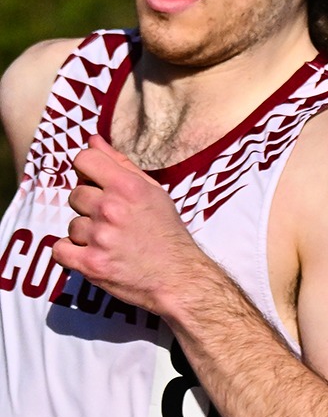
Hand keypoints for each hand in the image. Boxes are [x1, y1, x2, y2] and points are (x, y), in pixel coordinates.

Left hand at [53, 135, 205, 312]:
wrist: (179, 277)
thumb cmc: (167, 233)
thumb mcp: (153, 193)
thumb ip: (121, 165)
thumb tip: (92, 140)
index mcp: (129, 187)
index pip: (84, 160)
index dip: (86, 170)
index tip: (95, 182)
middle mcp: (112, 209)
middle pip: (76, 194)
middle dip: (90, 207)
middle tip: (113, 221)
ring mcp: (99, 237)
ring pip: (72, 225)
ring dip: (87, 234)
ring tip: (111, 242)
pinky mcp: (90, 264)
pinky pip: (60, 250)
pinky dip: (73, 254)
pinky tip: (94, 255)